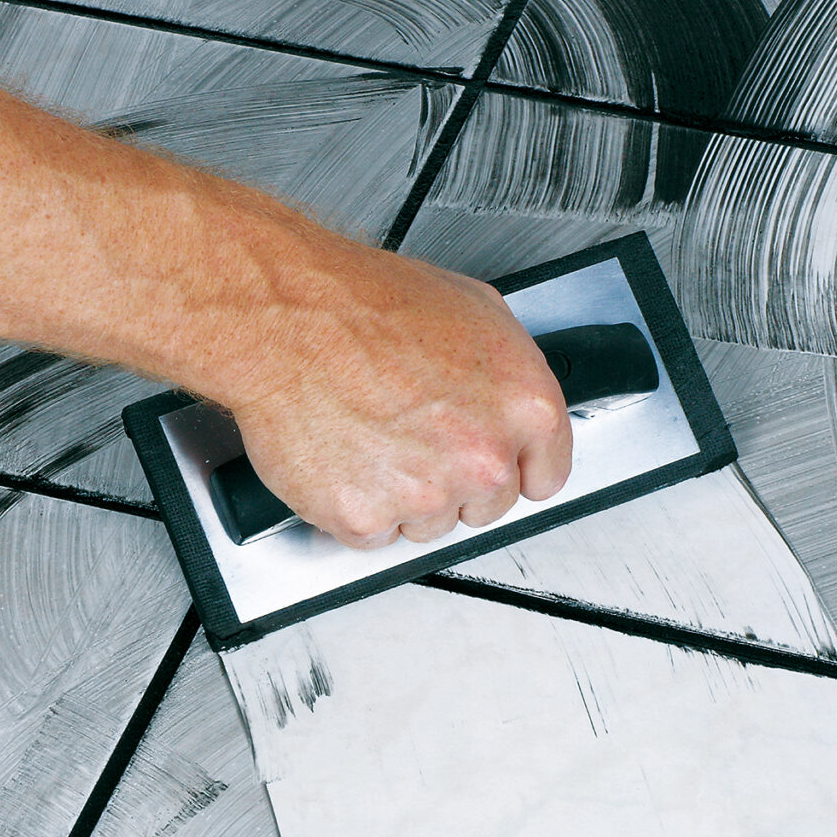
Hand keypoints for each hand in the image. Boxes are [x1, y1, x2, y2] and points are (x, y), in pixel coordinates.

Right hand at [226, 239, 572, 547]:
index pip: (546, 476)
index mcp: (526, 406)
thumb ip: (508, 374)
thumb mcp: (474, 311)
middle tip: (415, 433)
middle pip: (487, 505)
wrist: (290, 317)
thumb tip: (509, 402)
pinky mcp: (366, 519)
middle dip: (456, 479)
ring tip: (374, 433)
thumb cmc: (368, 304)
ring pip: (430, 524)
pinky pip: (375, 532)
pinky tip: (348, 453)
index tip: (492, 461)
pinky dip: (357, 505)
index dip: (514, 466)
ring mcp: (427, 494)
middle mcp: (484, 457)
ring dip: (406, 494)